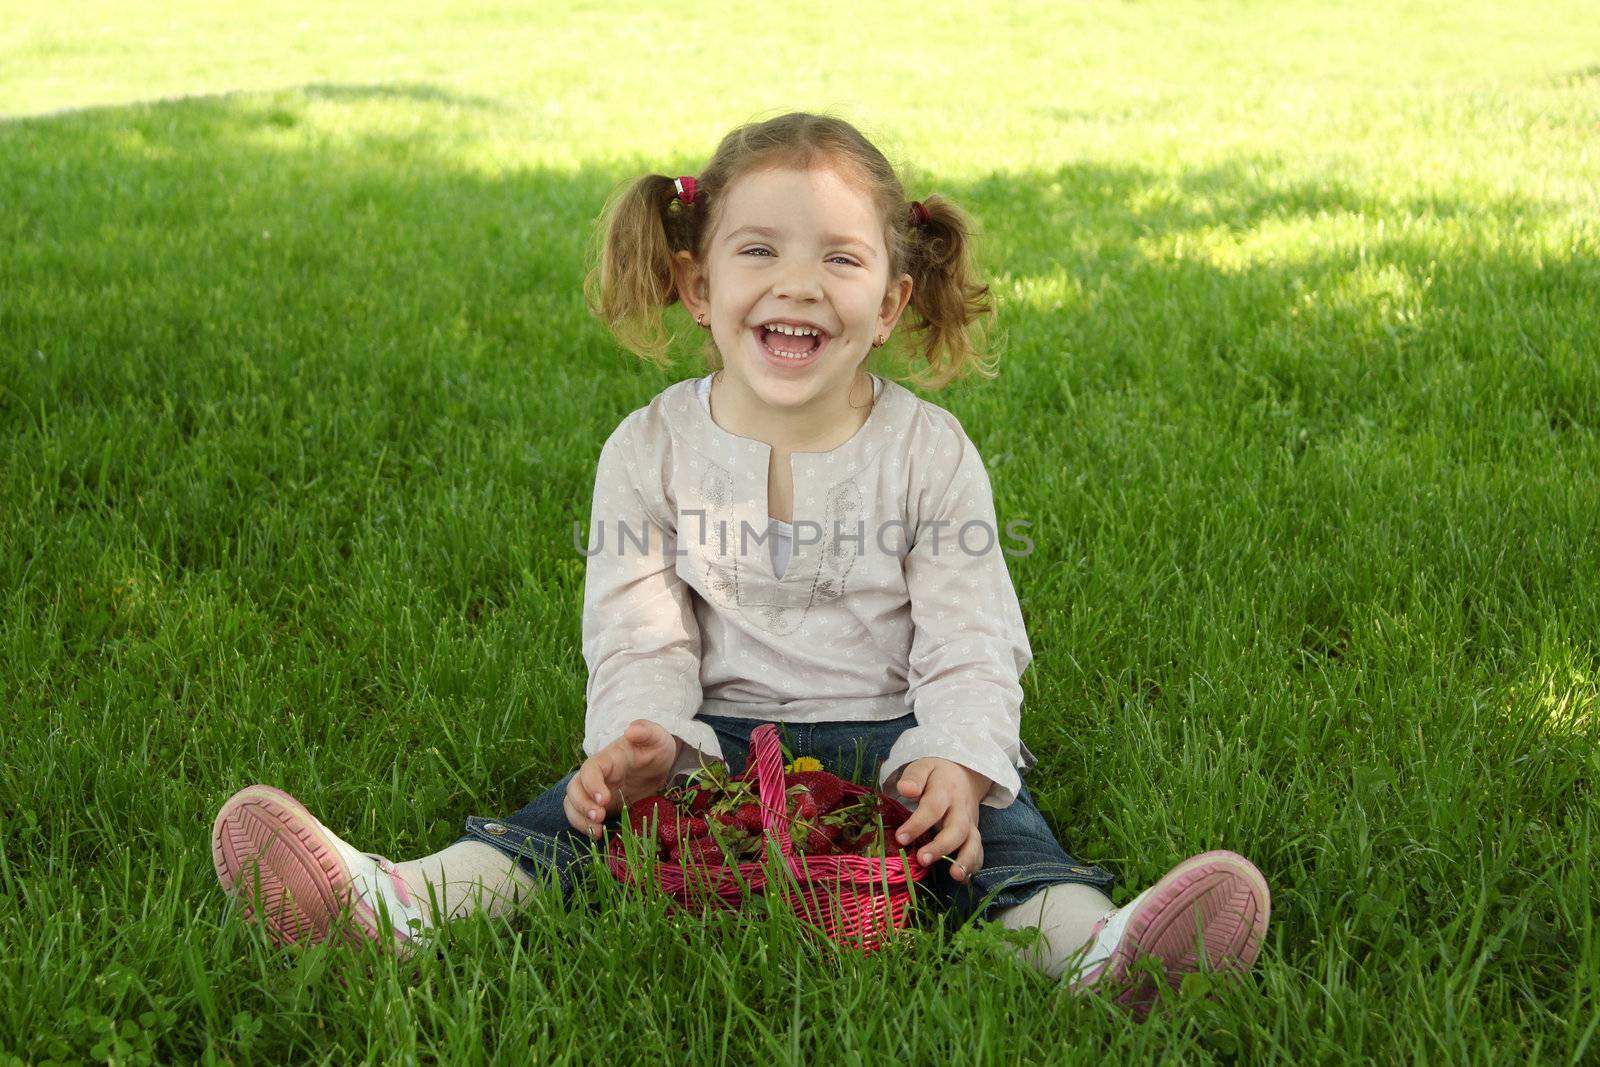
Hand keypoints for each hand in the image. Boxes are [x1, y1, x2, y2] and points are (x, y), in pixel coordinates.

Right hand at [564, 720, 682, 837]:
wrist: (659, 764)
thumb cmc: (656, 749)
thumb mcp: (658, 737)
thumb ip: (647, 731)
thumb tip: (632, 730)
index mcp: (609, 758)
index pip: (590, 768)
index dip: (592, 784)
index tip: (604, 800)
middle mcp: (597, 775)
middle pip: (574, 788)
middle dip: (581, 805)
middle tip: (599, 817)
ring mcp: (596, 791)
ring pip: (572, 803)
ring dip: (579, 818)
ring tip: (596, 832)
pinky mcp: (600, 806)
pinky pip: (581, 816)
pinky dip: (584, 826)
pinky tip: (599, 834)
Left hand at [891, 757, 990, 882]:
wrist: (965, 772)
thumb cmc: (936, 773)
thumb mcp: (924, 767)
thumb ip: (914, 777)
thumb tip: (906, 789)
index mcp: (945, 790)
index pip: (932, 808)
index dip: (917, 824)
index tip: (901, 838)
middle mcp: (960, 808)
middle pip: (956, 828)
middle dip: (941, 846)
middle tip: (922, 860)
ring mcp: (970, 822)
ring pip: (972, 841)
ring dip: (966, 859)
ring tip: (955, 876)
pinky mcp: (974, 832)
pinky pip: (978, 849)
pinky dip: (974, 864)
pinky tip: (964, 879)